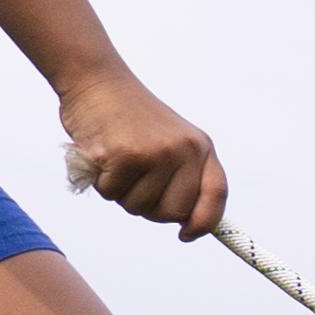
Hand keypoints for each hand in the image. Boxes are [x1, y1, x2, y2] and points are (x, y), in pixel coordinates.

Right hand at [59, 68, 227, 239]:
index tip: (187, 234)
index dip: (205, 222)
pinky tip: (101, 154)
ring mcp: (158, 152)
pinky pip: (112, 193)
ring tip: (116, 159)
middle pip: (173, 212)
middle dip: (148, 208)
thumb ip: (181, 175)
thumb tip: (187, 222)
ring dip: (121, 192)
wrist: (98, 80)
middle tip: (133, 181)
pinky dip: (101, 181)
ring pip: (139, 207)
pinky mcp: (127, 155)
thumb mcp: (167, 140)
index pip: (216, 194)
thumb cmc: (128, 118)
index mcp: (200, 146)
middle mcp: (185, 150)